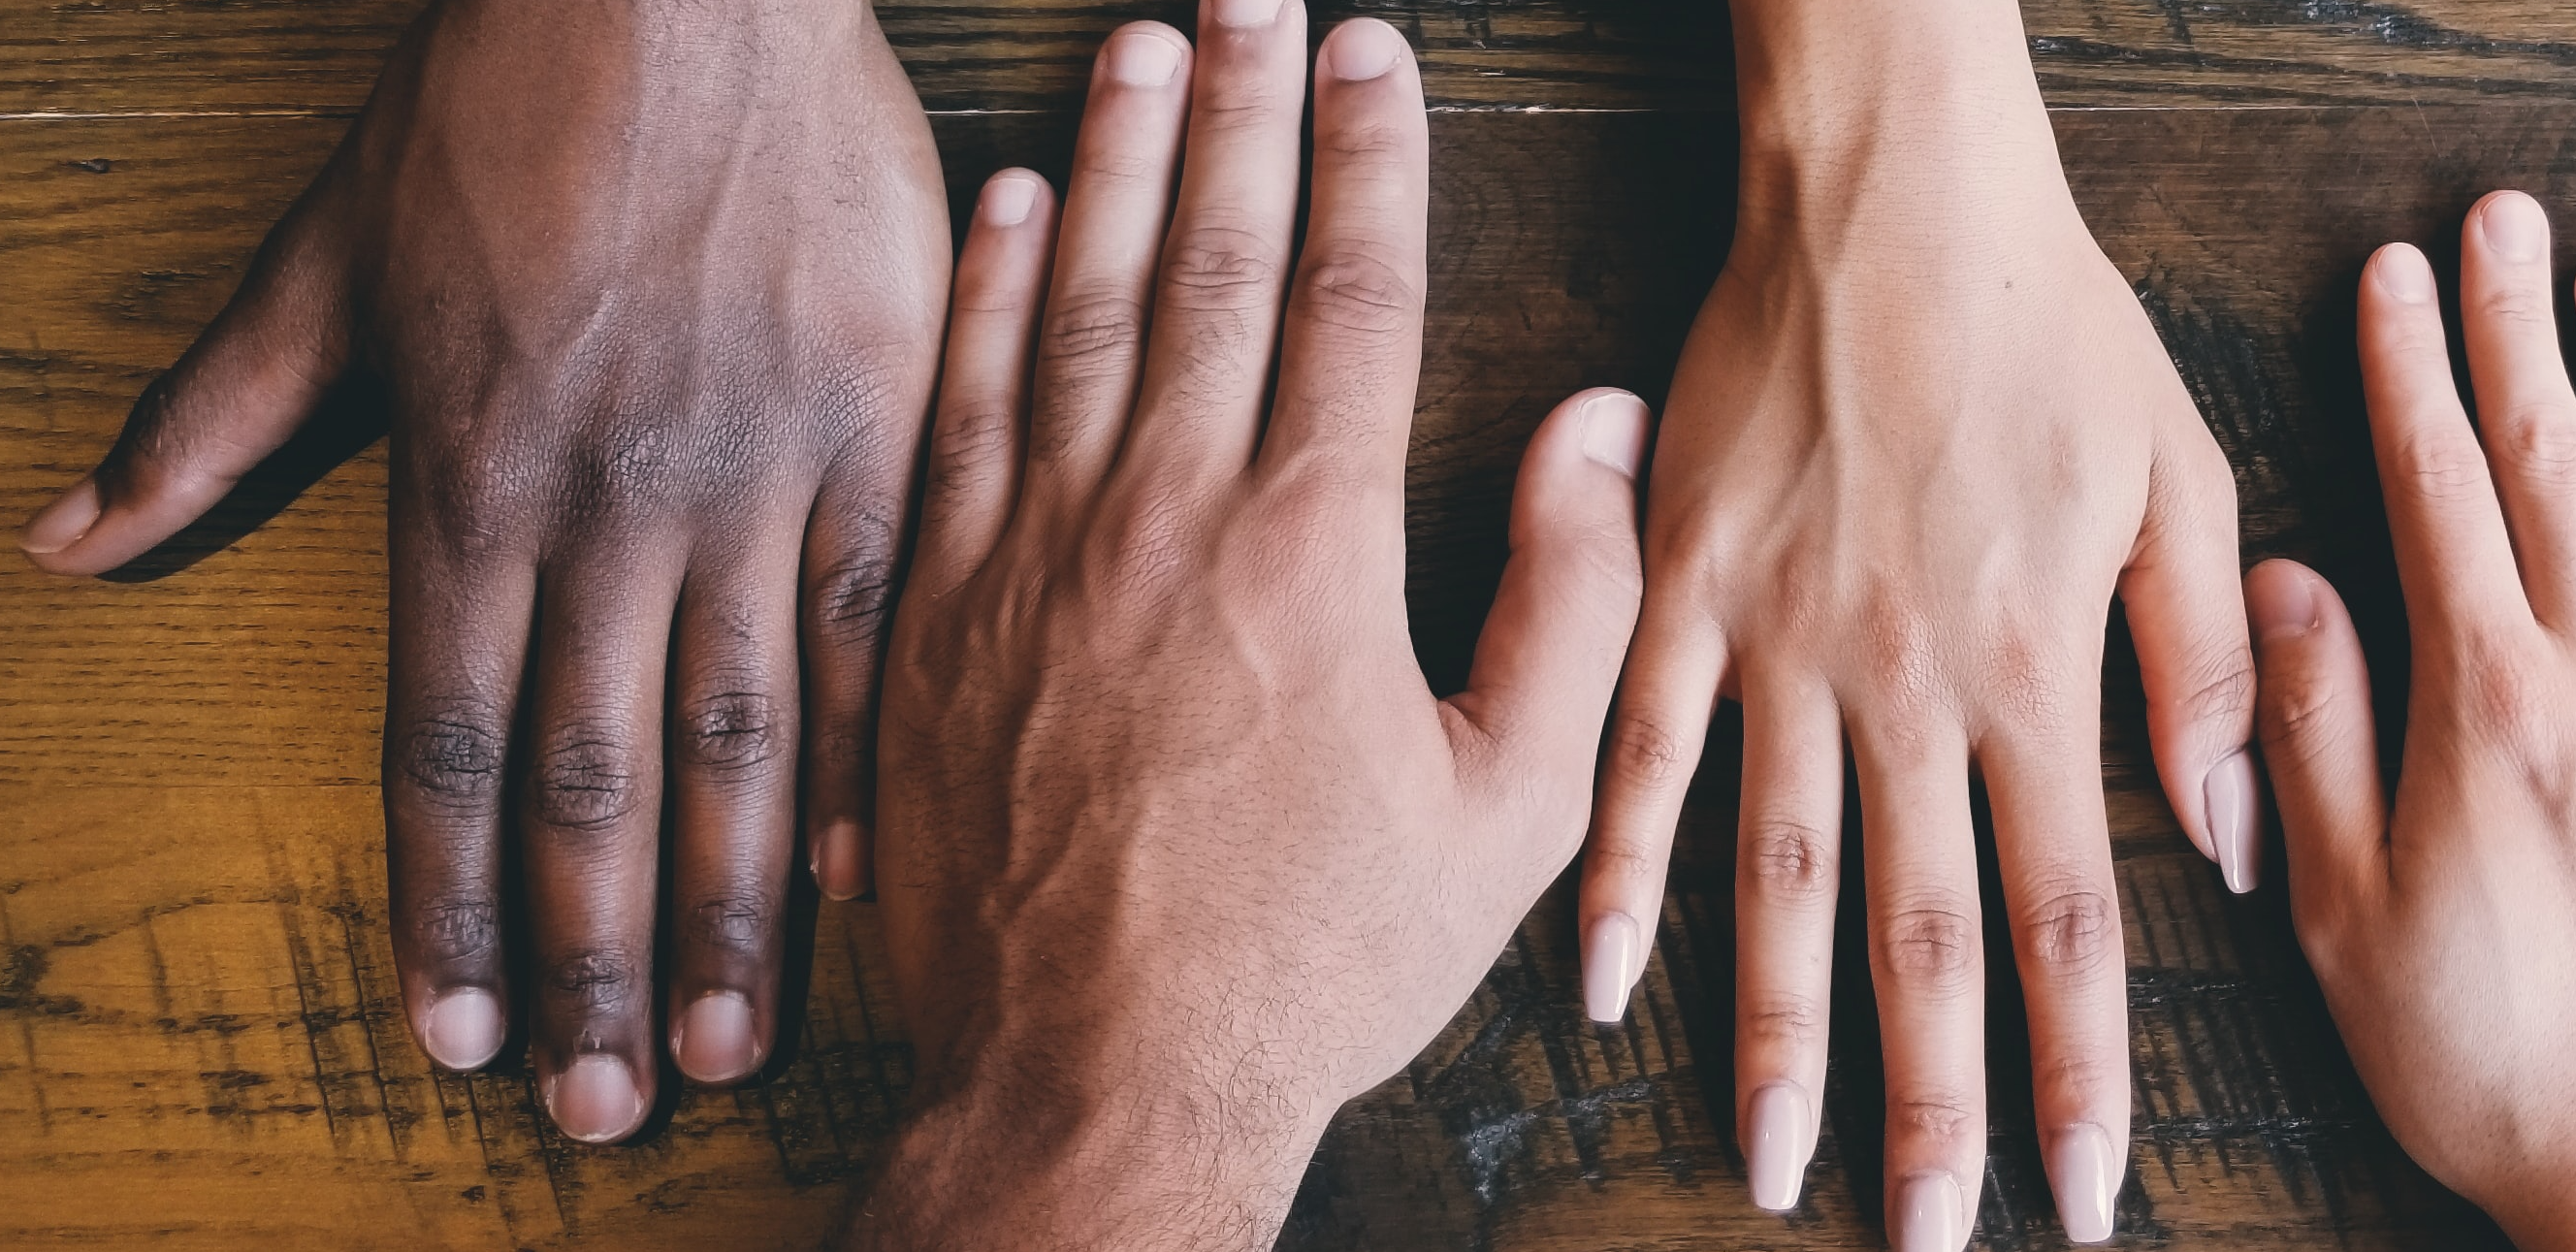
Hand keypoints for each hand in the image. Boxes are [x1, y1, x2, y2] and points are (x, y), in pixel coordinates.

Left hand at [16, 0, 946, 1132]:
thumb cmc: (500, 100)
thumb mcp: (327, 251)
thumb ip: (218, 413)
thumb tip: (73, 541)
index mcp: (472, 475)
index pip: (448, 743)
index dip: (447, 907)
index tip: (452, 1036)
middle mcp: (613, 505)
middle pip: (593, 778)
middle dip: (585, 960)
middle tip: (602, 1107)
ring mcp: (757, 472)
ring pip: (744, 730)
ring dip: (729, 903)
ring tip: (726, 1037)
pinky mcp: (876, 426)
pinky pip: (882, 621)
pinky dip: (876, 753)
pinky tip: (870, 872)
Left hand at [848, 14, 1646, 1248]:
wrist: (1095, 1083)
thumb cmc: (1312, 962)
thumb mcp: (1509, 809)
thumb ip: (1572, 603)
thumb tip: (1596, 430)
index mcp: (1311, 553)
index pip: (1348, 297)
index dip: (1369, 157)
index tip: (1378, 53)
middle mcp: (1161, 520)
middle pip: (1206, 261)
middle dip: (1240, 109)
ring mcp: (1031, 557)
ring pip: (1075, 306)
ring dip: (1114, 160)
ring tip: (1140, 45)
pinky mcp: (932, 614)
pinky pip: (959, 410)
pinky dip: (985, 296)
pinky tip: (1011, 206)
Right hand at [1566, 2, 2253, 1242]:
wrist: (1888, 191)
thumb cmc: (2048, 324)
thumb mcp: (2180, 476)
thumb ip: (2204, 669)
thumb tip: (2231, 845)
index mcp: (2034, 668)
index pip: (2068, 918)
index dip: (2078, 1071)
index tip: (2082, 1194)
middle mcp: (1905, 684)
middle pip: (1921, 935)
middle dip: (1932, 1103)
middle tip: (1930, 1235)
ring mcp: (1779, 645)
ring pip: (1775, 879)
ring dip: (1776, 1036)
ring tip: (1775, 1165)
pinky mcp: (1683, 591)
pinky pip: (1640, 757)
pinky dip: (1618, 876)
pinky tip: (1600, 987)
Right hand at [2258, 195, 2575, 1249]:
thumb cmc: (2505, 1078)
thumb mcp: (2348, 925)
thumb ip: (2312, 741)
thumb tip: (2282, 584)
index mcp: (2493, 714)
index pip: (2441, 496)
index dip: (2410, 374)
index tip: (2394, 279)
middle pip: (2562, 467)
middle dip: (2520, 333)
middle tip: (2505, 225)